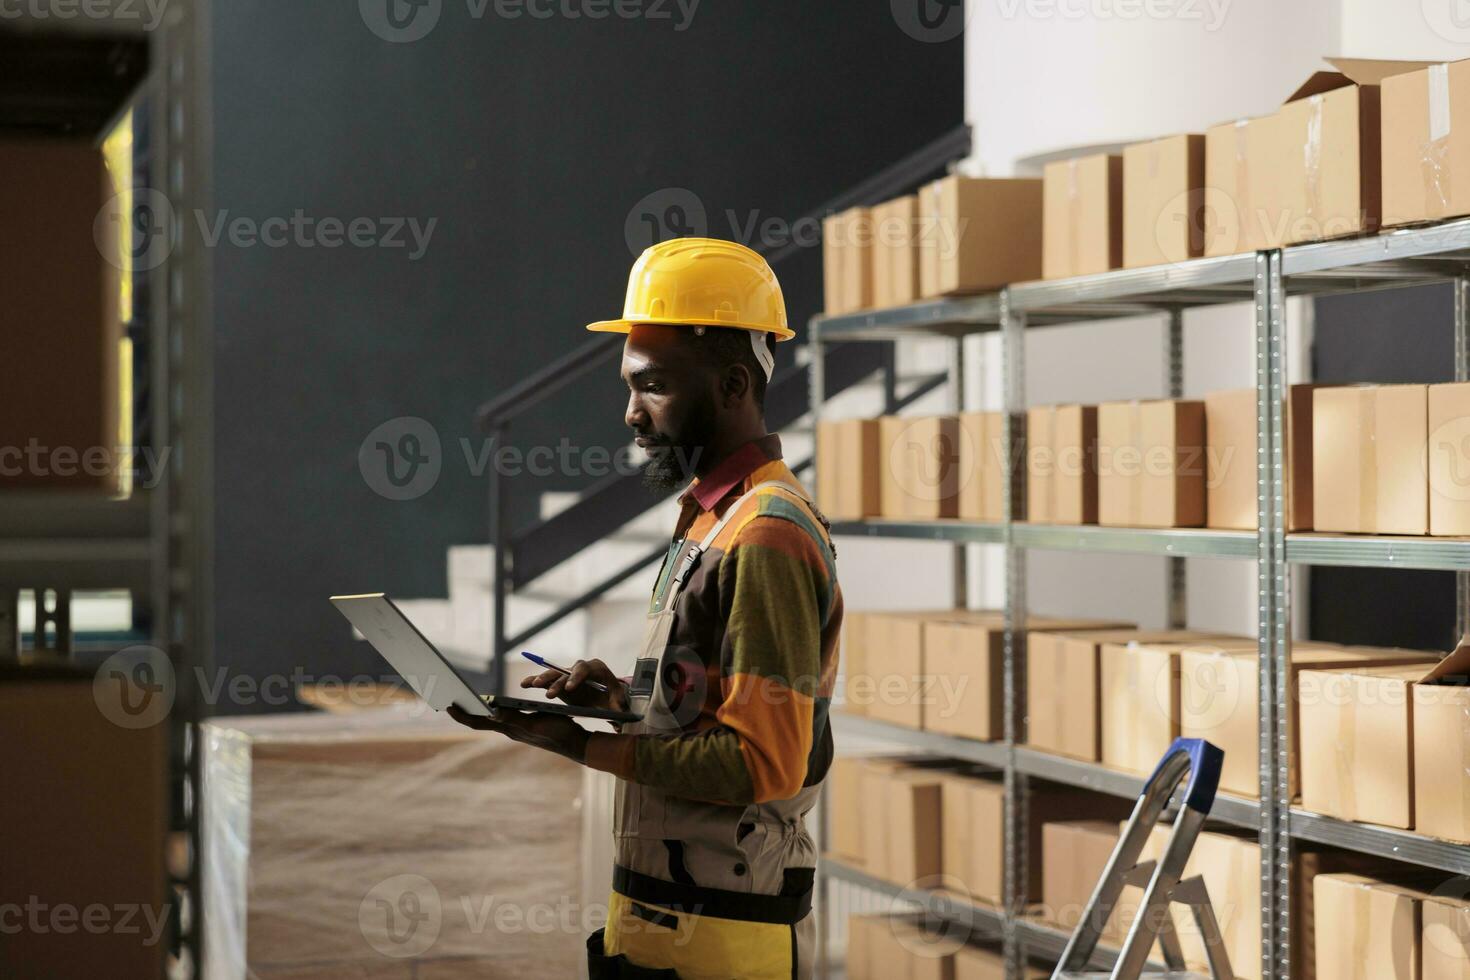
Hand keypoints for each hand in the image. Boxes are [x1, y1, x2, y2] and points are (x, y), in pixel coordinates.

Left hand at [446, 705, 590, 763]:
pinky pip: (502, 718)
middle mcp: (509, 729)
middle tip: (449, 702)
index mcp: (509, 728)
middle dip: (465, 712)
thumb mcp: (535, 723)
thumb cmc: (557, 733)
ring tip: (465, 702)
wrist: (575, 744)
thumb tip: (491, 712)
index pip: (478, 722)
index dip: (462, 715)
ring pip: (490, 720)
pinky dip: (492, 711)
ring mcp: (517, 729)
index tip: (447, 705)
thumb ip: (514, 718)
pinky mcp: (526, 726)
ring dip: (477, 712)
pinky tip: (493, 706)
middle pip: (480, 722)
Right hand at [520, 658, 628, 712]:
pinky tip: (524, 683)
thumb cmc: (613, 696)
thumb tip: (620, 715)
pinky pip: (546, 679)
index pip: (585, 670)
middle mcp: (580, 668)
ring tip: (532, 685)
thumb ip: (619, 706)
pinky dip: (536, 680)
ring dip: (543, 679)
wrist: (607, 695)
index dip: (576, 677)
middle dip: (557, 682)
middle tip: (550, 694)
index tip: (569, 688)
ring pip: (554, 674)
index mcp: (596, 668)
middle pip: (566, 672)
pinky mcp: (559, 681)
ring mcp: (568, 674)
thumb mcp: (618, 701)